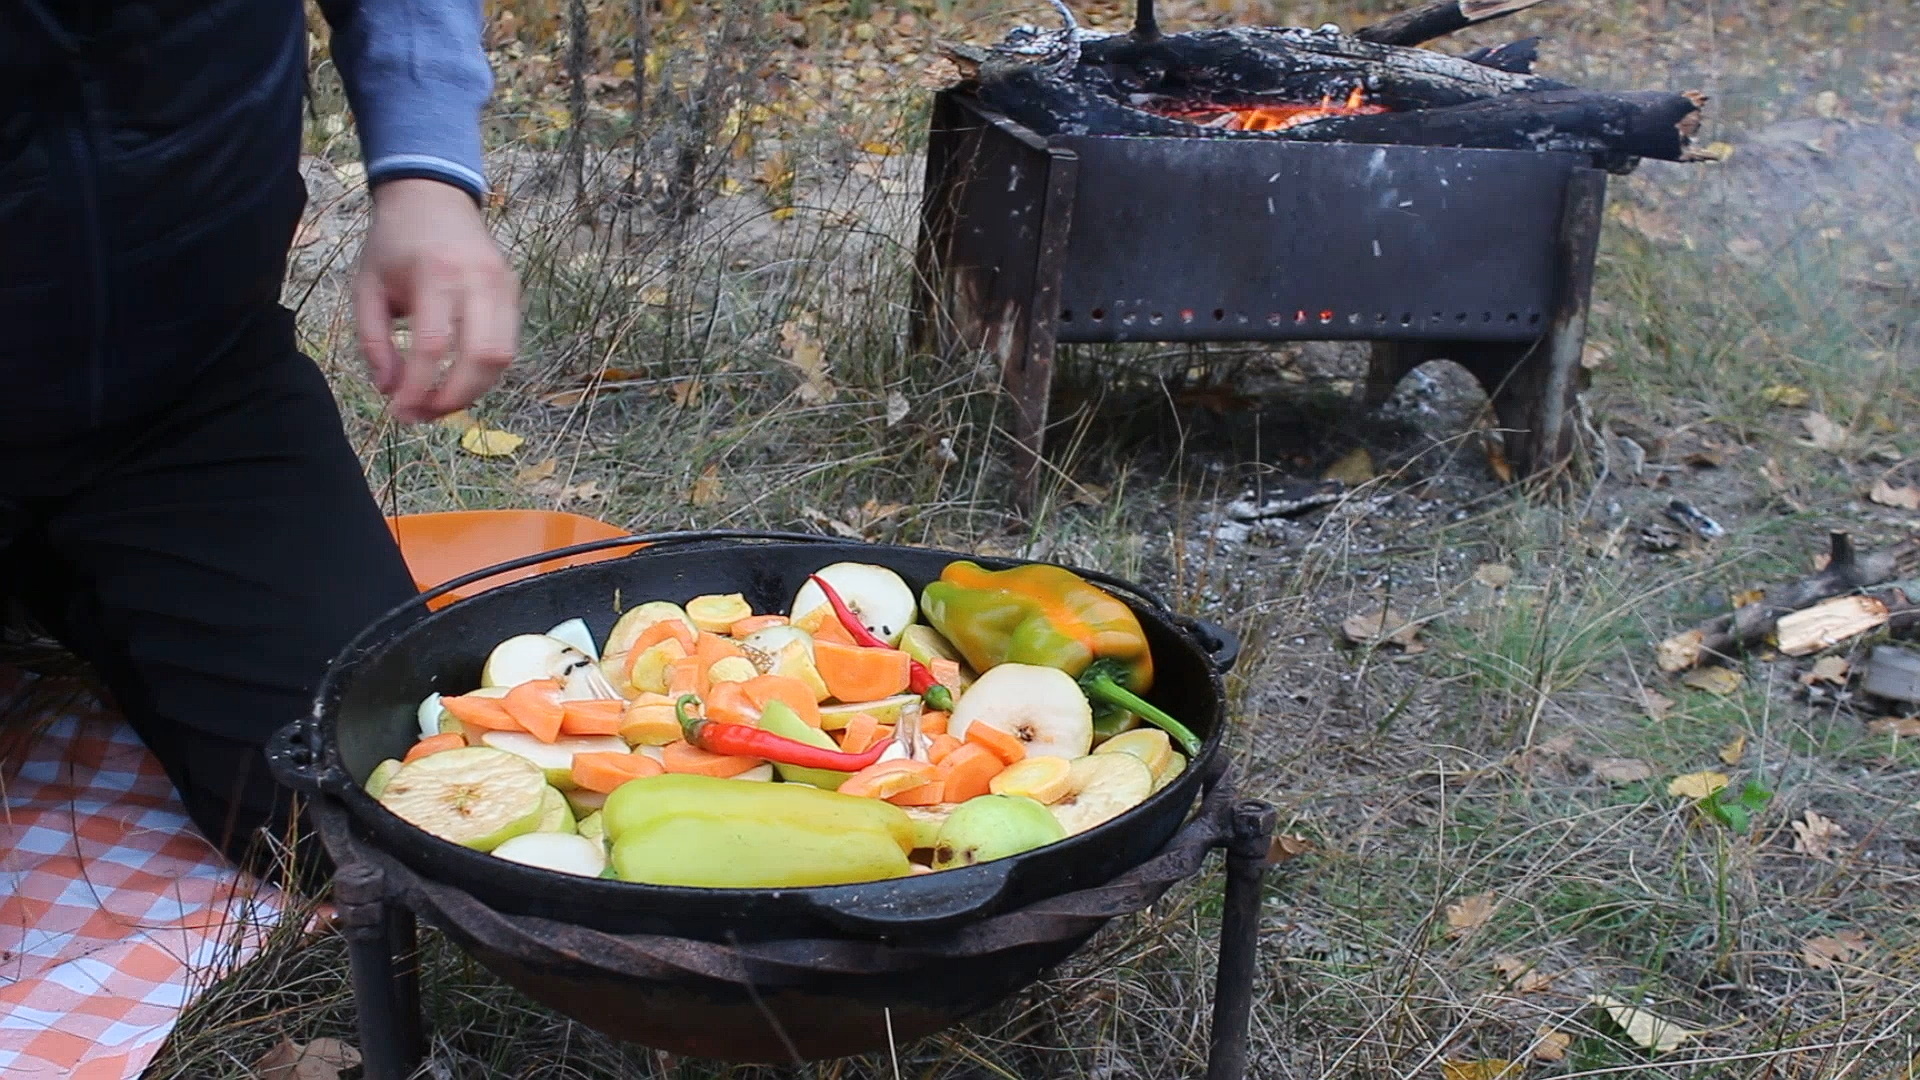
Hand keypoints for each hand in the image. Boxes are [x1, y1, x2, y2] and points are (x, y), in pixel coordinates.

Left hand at [352, 178, 519, 423]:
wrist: (431, 195)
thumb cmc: (393, 244)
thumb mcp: (366, 287)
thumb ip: (372, 341)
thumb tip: (389, 389)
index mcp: (435, 273)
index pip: (434, 346)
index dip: (417, 387)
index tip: (399, 412)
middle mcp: (477, 278)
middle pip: (480, 357)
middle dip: (453, 397)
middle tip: (424, 414)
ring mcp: (503, 283)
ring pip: (503, 356)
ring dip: (474, 389)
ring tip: (441, 401)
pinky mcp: (513, 290)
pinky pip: (508, 343)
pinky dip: (485, 370)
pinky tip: (458, 376)